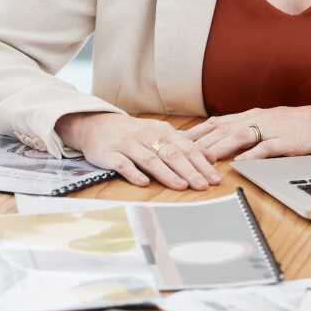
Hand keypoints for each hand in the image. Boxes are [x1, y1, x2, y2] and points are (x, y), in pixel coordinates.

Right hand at [56, 112, 220, 190]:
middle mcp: (146, 135)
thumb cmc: (133, 133)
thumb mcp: (159, 133)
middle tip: (203, 185)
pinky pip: (123, 164)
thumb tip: (210, 156)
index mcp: (162, 130)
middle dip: (189, 170)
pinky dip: (134, 173)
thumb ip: (183, 145)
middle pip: (171, 154)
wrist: (96, 125)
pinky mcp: (109, 154)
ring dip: (167, 173)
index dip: (201, 163)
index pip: (186, 148)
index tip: (214, 178)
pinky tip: (144, 184)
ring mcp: (127, 144)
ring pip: (150, 159)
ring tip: (181, 185)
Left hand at [183, 105, 310, 162]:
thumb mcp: (264, 124)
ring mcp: (270, 129)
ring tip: (204, 159)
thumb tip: (218, 141)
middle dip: (200, 141)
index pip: (215, 123)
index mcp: (249, 116)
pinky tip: (241, 162)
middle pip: (222, 129)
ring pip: (240, 136)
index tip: (174, 141)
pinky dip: (253, 154)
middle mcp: (255, 119)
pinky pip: (267, 147)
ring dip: (219, 147)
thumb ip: (243, 131)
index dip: (194, 132)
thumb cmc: (293, 125)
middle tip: (180, 153)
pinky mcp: (286, 140)